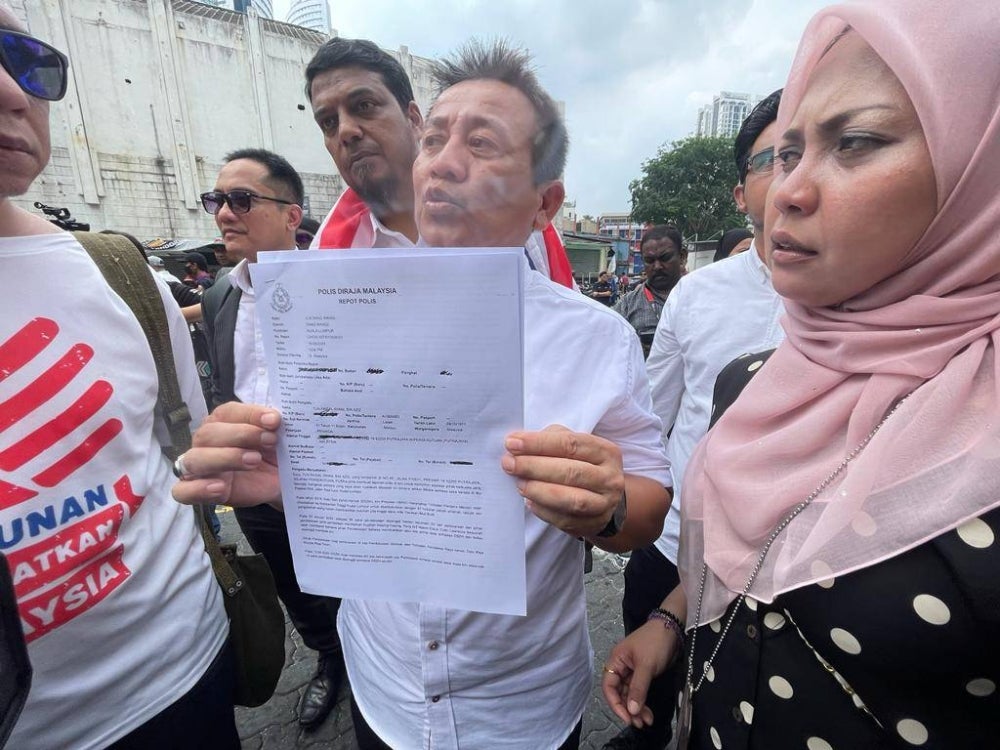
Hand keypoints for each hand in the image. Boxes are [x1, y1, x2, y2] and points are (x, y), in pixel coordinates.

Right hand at [171, 402, 282, 508]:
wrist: (279, 481)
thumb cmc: (273, 453)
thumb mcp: (278, 437)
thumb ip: (274, 427)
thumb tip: (275, 419)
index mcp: (223, 421)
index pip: (228, 412)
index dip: (250, 414)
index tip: (274, 420)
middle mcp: (206, 441)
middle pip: (208, 433)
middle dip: (241, 435)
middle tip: (270, 440)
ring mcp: (199, 466)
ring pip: (195, 459)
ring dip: (225, 458)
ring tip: (253, 461)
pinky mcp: (198, 491)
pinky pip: (183, 491)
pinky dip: (198, 489)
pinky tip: (220, 487)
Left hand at [500, 425, 623, 537]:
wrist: (604, 497)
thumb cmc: (581, 464)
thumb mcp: (573, 445)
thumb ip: (549, 439)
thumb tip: (518, 441)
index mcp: (605, 452)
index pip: (570, 444)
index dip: (539, 443)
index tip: (512, 443)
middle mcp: (609, 478)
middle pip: (571, 472)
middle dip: (534, 467)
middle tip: (509, 464)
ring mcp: (604, 504)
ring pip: (571, 499)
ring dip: (539, 491)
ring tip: (519, 483)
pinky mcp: (593, 525)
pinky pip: (565, 520)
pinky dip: (543, 510)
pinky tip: (529, 501)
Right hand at [602, 619, 679, 727]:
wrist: (673, 629)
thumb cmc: (655, 642)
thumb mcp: (646, 665)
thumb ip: (638, 688)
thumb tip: (631, 710)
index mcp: (616, 661)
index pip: (609, 686)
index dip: (615, 703)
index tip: (627, 717)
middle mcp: (621, 667)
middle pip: (619, 693)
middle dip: (628, 709)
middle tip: (639, 723)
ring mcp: (632, 671)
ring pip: (630, 695)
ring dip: (637, 708)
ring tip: (647, 722)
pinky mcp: (643, 675)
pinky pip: (639, 692)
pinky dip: (643, 703)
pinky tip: (649, 713)